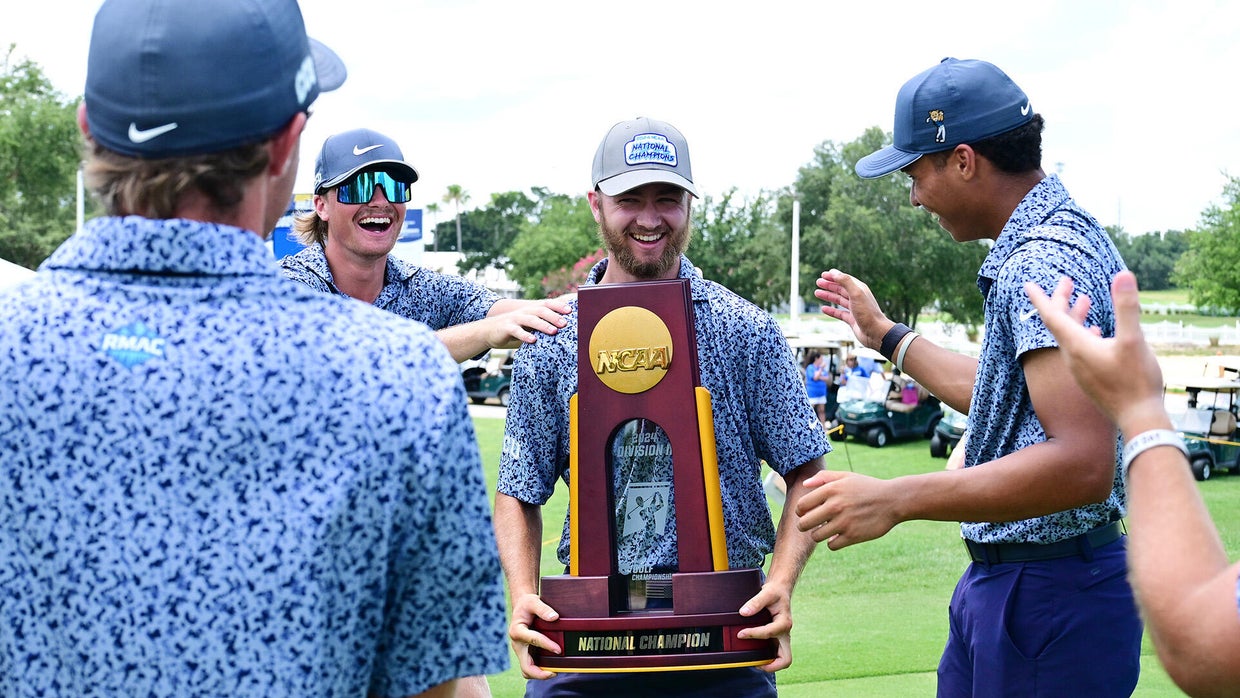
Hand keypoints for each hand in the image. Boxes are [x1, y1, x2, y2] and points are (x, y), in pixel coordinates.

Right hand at [484, 298, 570, 348]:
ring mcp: (515, 319)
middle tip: (565, 323)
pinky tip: (533, 340)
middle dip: (554, 316)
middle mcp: (525, 312)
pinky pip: (517, 331)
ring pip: (530, 319)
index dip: (559, 305)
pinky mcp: (506, 328)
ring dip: (543, 325)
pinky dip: (525, 335)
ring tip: (553, 331)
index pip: (547, 304)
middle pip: (541, 310)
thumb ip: (542, 326)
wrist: (489, 330)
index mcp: (532, 310)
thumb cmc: (515, 329)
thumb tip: (563, 330)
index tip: (571, 310)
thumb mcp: (529, 326)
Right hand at [507, 592, 561, 679]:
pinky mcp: (526, 653)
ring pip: (527, 670)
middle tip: (554, 673)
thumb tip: (554, 617)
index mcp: (517, 631)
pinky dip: (540, 670)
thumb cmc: (527, 605)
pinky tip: (552, 667)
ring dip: (540, 674)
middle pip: (525, 666)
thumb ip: (543, 609)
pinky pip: (531, 666)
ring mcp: (521, 651)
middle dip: (539, 673)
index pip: (532, 640)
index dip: (546, 645)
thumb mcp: (533, 601)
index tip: (559, 649)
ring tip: (555, 672)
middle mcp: (517, 644)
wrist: (522, 607)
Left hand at [736, 582, 793, 671]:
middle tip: (755, 663)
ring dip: (770, 663)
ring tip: (754, 661)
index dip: (753, 634)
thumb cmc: (775, 592)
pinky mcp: (778, 638)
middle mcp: (785, 633)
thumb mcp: (767, 593)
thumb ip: (755, 602)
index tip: (740, 634)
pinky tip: (755, 654)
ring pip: (782, 659)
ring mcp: (783, 637)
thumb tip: (743, 613)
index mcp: (784, 622)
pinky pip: (775, 653)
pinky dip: (768, 658)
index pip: (769, 633)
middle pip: (786, 659)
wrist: (780, 590)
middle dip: (772, 665)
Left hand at [794, 470, 899, 548]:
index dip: (801, 511)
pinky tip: (838, 536)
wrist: (893, 500)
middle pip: (804, 524)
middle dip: (805, 525)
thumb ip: (824, 477)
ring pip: (816, 536)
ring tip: (826, 529)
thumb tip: (804, 485)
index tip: (806, 513)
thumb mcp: (846, 476)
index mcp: (830, 489)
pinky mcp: (853, 536)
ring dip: (819, 535)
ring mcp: (844, 522)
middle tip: (813, 524)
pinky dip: (833, 542)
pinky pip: (831, 545)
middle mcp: (835, 506)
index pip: (801, 506)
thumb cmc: (867, 487)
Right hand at [814, 269, 893, 348]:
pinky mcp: (852, 320)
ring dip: (828, 296)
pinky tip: (823, 309)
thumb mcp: (856, 293)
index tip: (823, 274)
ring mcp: (854, 309)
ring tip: (817, 293)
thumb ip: (845, 281)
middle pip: (841, 289)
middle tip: (818, 282)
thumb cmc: (868, 313)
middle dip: (829, 285)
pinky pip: (839, 313)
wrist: (876, 332)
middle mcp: (857, 298)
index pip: (845, 280)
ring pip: (839, 300)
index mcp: (859, 289)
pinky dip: (831, 310)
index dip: (834, 276)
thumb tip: (834, 272)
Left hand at [1023, 272, 1166, 435]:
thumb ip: (1127, 307)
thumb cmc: (1136, 381)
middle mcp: (1073, 357)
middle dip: (1061, 301)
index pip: (1051, 317)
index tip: (1027, 284)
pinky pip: (1081, 349)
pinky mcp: (1091, 377)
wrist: (1139, 420)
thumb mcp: (1134, 340)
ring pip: (1071, 336)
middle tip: (1066, 281)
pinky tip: (1096, 330)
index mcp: (1077, 346)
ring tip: (1084, 299)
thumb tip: (1123, 274)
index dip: (1040, 298)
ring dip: (1075, 316)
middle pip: (1060, 324)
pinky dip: (1084, 333)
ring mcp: (1081, 369)